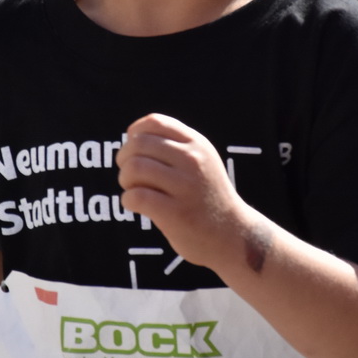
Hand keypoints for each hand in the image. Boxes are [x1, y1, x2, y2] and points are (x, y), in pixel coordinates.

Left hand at [116, 114, 250, 273]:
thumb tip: (131, 135)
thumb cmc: (206, 198)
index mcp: (197, 144)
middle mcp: (192, 160)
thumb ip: (174, 146)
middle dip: (124, 159)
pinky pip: (136, 196)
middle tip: (129, 176)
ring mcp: (185, 186)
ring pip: (134, 168)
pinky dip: (128, 200)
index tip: (134, 151)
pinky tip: (136, 206)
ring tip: (134, 190)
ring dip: (125, 180)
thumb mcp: (202, 162)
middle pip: (139, 144)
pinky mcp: (176, 213)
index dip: (134, 134)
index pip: (154, 122)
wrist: (233, 235)